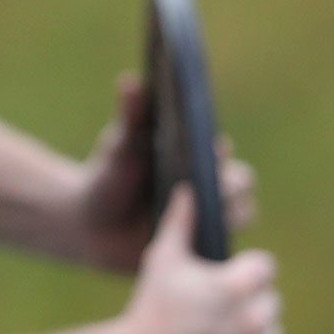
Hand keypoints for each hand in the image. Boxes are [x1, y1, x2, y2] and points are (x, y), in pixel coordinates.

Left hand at [78, 73, 256, 271]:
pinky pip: (225, 252)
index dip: (220, 153)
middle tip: (210, 189)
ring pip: (241, 217)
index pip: (223, 152)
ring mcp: (211, 220)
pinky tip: (198, 248)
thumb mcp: (119, 147)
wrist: (91, 226)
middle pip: (242, 184)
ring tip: (204, 221)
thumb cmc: (109, 178)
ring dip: (228, 218)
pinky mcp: (203, 251)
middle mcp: (211, 187)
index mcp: (196, 158)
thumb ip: (129, 117)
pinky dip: (217, 248)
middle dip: (231, 186)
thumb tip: (130, 81)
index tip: (211, 150)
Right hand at [122, 187, 286, 333]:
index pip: (265, 267)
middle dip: (247, 302)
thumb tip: (190, 187)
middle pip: (270, 301)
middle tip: (213, 309)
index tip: (221, 277)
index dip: (243, 270)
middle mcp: (255, 319)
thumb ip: (181, 222)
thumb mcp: (161, 259)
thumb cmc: (149, 308)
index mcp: (238, 285)